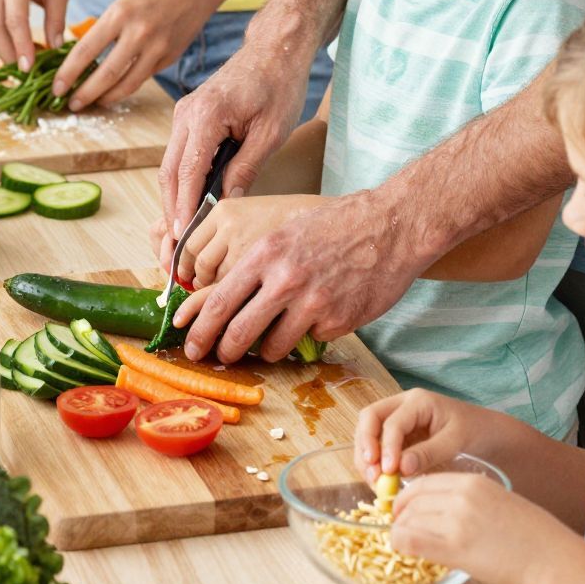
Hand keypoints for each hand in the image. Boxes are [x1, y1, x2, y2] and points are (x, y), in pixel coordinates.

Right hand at [0, 0, 68, 70]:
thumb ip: (57, 19)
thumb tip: (55, 50)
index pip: (15, 19)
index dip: (21, 46)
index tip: (30, 68)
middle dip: (8, 55)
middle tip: (25, 76)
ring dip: (3, 51)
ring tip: (23, 68)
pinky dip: (1, 42)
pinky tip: (17, 54)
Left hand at [51, 0, 219, 109]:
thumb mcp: (124, 1)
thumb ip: (108, 29)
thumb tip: (86, 58)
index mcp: (119, 14)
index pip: (85, 51)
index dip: (67, 74)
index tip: (56, 87)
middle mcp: (138, 33)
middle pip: (104, 75)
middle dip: (84, 94)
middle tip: (71, 104)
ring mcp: (157, 48)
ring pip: (126, 84)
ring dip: (106, 98)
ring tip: (93, 102)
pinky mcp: (170, 57)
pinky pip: (144, 78)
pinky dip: (127, 87)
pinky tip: (116, 91)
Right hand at [158, 25, 313, 258]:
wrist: (275, 49)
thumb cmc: (279, 85)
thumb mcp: (270, 133)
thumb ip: (245, 169)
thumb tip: (226, 205)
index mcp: (206, 116)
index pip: (188, 172)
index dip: (184, 208)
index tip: (183, 237)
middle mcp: (186, 114)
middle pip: (169, 172)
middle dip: (172, 210)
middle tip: (177, 244)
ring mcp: (184, 114)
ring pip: (170, 166)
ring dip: (174, 198)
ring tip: (182, 232)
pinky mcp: (189, 118)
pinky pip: (179, 155)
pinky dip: (182, 182)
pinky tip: (191, 204)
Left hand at [174, 183, 415, 364]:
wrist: (392, 226)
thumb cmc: (337, 225)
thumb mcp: (287, 232)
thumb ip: (259, 264)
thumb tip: (229, 301)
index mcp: (266, 254)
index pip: (220, 301)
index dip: (200, 330)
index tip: (191, 345)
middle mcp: (285, 279)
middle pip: (239, 332)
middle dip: (225, 352)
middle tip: (221, 358)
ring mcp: (313, 303)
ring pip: (274, 346)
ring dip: (269, 350)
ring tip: (275, 340)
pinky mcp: (338, 321)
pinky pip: (311, 339)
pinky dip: (311, 333)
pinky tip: (324, 313)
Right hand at [354, 390, 487, 484]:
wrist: (491, 436)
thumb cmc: (477, 432)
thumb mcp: (456, 441)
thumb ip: (428, 453)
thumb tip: (400, 468)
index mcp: (418, 401)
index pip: (392, 422)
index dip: (387, 447)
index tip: (389, 471)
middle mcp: (402, 406)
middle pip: (370, 419)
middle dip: (366, 446)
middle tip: (372, 473)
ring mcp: (398, 421)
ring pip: (368, 433)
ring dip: (366, 457)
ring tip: (375, 482)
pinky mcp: (399, 439)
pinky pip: (378, 447)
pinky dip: (374, 463)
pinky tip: (380, 481)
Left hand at [390, 471, 565, 583]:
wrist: (549, 558)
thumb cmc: (529, 536)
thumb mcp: (496, 502)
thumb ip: (467, 501)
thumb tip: (438, 512)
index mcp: (472, 482)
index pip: (424, 483)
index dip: (407, 497)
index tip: (403, 510)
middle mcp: (461, 496)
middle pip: (412, 500)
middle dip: (400, 515)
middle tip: (399, 528)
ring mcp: (456, 521)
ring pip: (407, 520)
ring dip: (401, 532)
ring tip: (406, 543)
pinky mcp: (454, 547)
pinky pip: (409, 540)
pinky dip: (400, 544)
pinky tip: (405, 550)